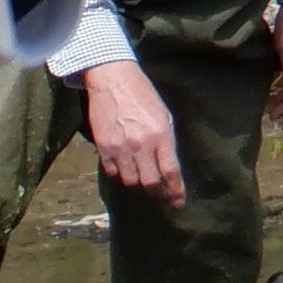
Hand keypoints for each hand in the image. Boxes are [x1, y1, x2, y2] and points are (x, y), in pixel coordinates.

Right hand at [83, 59, 184, 205]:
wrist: (112, 80)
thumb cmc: (142, 95)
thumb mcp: (164, 115)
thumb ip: (167, 142)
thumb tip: (168, 167)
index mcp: (160, 135)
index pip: (170, 172)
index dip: (176, 191)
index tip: (179, 203)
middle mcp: (141, 145)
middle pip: (150, 183)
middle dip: (158, 194)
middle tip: (162, 197)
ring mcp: (120, 148)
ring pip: (130, 181)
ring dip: (138, 183)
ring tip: (142, 179)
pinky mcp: (103, 147)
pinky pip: (112, 172)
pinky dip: (120, 174)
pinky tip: (124, 167)